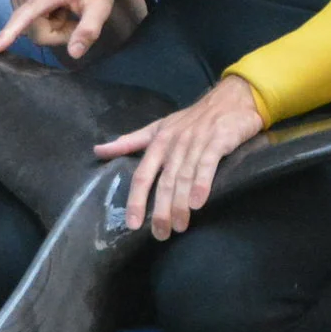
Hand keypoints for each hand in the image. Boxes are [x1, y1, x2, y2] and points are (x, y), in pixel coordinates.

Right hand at [0, 0, 116, 59]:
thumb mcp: (101, 7)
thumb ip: (88, 30)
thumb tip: (74, 54)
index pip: (23, 18)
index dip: (8, 35)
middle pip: (33, 32)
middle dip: (55, 33)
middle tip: (72, 18)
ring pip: (29, 28)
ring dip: (50, 26)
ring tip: (65, 9)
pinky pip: (27, 20)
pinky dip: (43, 19)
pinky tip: (56, 7)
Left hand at [95, 76, 265, 238]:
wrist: (232, 98)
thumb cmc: (193, 118)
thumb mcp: (158, 127)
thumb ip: (130, 142)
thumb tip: (98, 151)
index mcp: (158, 141)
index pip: (143, 174)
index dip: (136, 199)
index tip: (133, 224)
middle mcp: (175, 143)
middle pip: (163, 181)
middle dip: (160, 210)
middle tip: (160, 233)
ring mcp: (196, 141)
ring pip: (184, 176)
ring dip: (180, 203)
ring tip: (180, 226)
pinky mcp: (218, 140)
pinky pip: (208, 164)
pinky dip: (202, 183)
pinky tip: (198, 203)